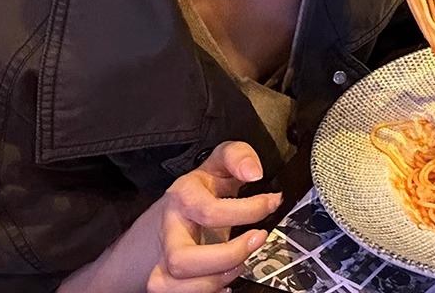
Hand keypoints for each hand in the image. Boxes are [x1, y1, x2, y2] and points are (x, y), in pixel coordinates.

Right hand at [146, 141, 280, 292]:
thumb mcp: (220, 162)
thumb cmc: (203, 188)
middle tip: (256, 240)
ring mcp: (163, 256)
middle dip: (226, 256)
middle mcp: (169, 229)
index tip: (271, 203)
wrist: (173, 210)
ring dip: (214, 280)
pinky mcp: (166, 277)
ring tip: (241, 262)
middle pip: (181, 260)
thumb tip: (254, 171)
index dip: (247, 210)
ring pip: (173, 285)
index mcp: (183, 196)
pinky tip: (224, 283)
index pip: (210, 211)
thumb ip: (238, 156)